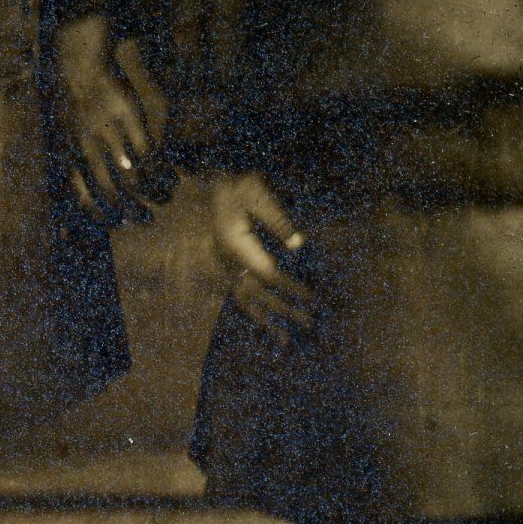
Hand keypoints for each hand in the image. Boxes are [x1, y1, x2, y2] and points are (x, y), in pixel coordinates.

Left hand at [52, 15, 166, 219]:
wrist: (79, 61)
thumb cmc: (73, 106)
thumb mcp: (63, 140)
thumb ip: (71, 172)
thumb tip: (77, 213)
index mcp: (68, 154)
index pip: (85, 199)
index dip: (105, 217)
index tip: (121, 223)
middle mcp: (85, 145)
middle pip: (113, 191)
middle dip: (134, 211)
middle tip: (149, 219)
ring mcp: (106, 129)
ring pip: (133, 173)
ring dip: (153, 191)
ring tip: (166, 195)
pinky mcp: (127, 114)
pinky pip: (146, 149)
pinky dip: (160, 166)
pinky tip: (169, 171)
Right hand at [210, 171, 316, 337]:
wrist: (211, 184)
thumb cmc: (238, 187)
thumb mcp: (258, 195)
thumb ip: (277, 220)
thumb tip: (298, 245)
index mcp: (236, 245)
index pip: (268, 274)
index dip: (290, 288)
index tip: (311, 298)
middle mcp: (228, 261)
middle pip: (257, 294)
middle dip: (283, 311)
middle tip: (308, 324)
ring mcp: (225, 265)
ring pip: (245, 300)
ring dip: (267, 319)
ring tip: (284, 339)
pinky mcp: (228, 266)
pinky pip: (241, 295)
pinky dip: (255, 310)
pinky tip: (267, 321)